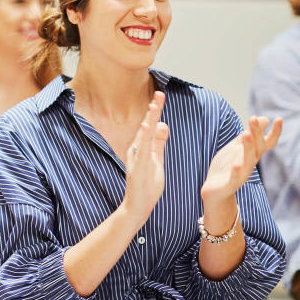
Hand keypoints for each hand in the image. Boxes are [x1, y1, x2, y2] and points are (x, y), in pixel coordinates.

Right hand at [121, 91, 168, 221]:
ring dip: (149, 119)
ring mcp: (137, 159)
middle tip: (159, 93)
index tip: (160, 95)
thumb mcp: (156, 160)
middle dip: (153, 109)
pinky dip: (144, 138)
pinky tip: (146, 127)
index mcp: (142, 147)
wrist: (137, 206)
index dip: (155, 110)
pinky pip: (142, 151)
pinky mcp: (138, 168)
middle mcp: (137, 150)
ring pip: (144, 136)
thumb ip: (158, 143)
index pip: (151, 125)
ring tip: (154, 106)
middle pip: (147, 126)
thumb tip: (163, 124)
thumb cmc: (146, 185)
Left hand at [200, 116, 282, 204]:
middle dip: (256, 133)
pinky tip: (236, 165)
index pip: (267, 143)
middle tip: (253, 118)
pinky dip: (236, 172)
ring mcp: (241, 174)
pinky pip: (235, 178)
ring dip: (248, 148)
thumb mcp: (236, 147)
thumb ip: (249, 134)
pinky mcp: (230, 184)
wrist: (215, 191)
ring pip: (247, 161)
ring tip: (246, 134)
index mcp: (252, 154)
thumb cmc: (227, 166)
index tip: (279, 118)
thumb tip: (264, 118)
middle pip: (257, 148)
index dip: (274, 132)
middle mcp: (249, 163)